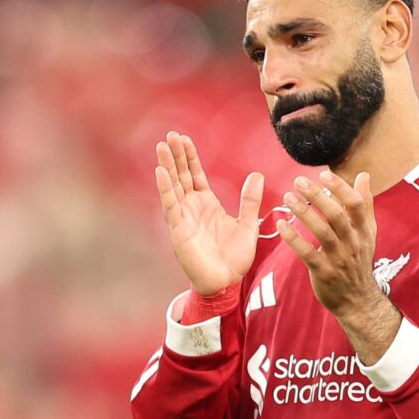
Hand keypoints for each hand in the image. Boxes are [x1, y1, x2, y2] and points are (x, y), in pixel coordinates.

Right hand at [155, 132, 263, 295]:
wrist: (227, 283)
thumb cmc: (234, 258)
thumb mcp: (247, 224)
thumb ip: (249, 200)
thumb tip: (257, 175)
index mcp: (207, 204)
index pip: (195, 174)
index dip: (190, 157)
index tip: (184, 138)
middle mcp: (192, 208)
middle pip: (182, 175)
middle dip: (176, 156)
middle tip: (170, 134)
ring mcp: (184, 218)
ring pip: (174, 186)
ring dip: (167, 166)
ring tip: (161, 146)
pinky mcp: (179, 230)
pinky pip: (171, 206)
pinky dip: (165, 189)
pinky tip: (160, 172)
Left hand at [277, 171, 380, 317]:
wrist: (357, 300)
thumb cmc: (358, 261)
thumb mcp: (367, 233)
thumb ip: (365, 204)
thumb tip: (364, 176)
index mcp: (363, 231)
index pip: (355, 204)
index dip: (340, 188)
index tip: (324, 174)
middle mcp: (353, 243)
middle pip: (337, 216)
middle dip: (318, 197)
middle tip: (299, 182)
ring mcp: (339, 259)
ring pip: (322, 232)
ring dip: (304, 213)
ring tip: (287, 198)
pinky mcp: (324, 272)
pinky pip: (308, 253)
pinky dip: (294, 239)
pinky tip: (281, 225)